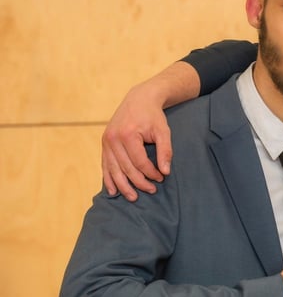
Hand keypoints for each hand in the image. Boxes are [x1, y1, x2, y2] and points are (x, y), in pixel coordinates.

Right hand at [101, 82, 170, 200]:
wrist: (139, 99)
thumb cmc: (153, 115)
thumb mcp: (163, 131)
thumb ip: (165, 151)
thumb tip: (165, 171)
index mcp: (128, 135)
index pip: (140, 162)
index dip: (151, 173)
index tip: (161, 178)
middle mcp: (113, 139)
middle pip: (126, 168)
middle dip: (139, 182)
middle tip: (151, 190)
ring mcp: (106, 141)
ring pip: (113, 169)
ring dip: (123, 185)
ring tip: (133, 197)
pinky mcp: (104, 143)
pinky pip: (105, 164)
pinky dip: (108, 178)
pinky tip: (113, 190)